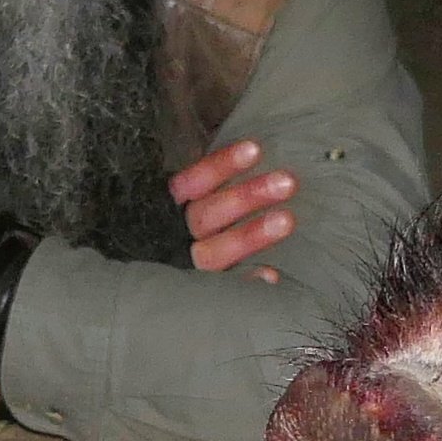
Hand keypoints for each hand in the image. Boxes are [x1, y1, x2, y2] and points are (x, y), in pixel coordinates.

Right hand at [170, 140, 296, 279]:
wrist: (153, 285)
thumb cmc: (199, 224)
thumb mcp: (200, 198)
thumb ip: (218, 179)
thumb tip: (256, 153)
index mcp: (174, 207)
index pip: (193, 182)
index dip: (221, 166)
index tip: (255, 149)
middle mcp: (180, 235)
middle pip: (208, 214)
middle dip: (247, 196)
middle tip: (287, 182)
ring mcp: (191, 266)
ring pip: (214, 252)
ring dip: (251, 235)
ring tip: (287, 221)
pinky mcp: (204, 291)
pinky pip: (225, 287)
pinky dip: (247, 280)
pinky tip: (271, 275)